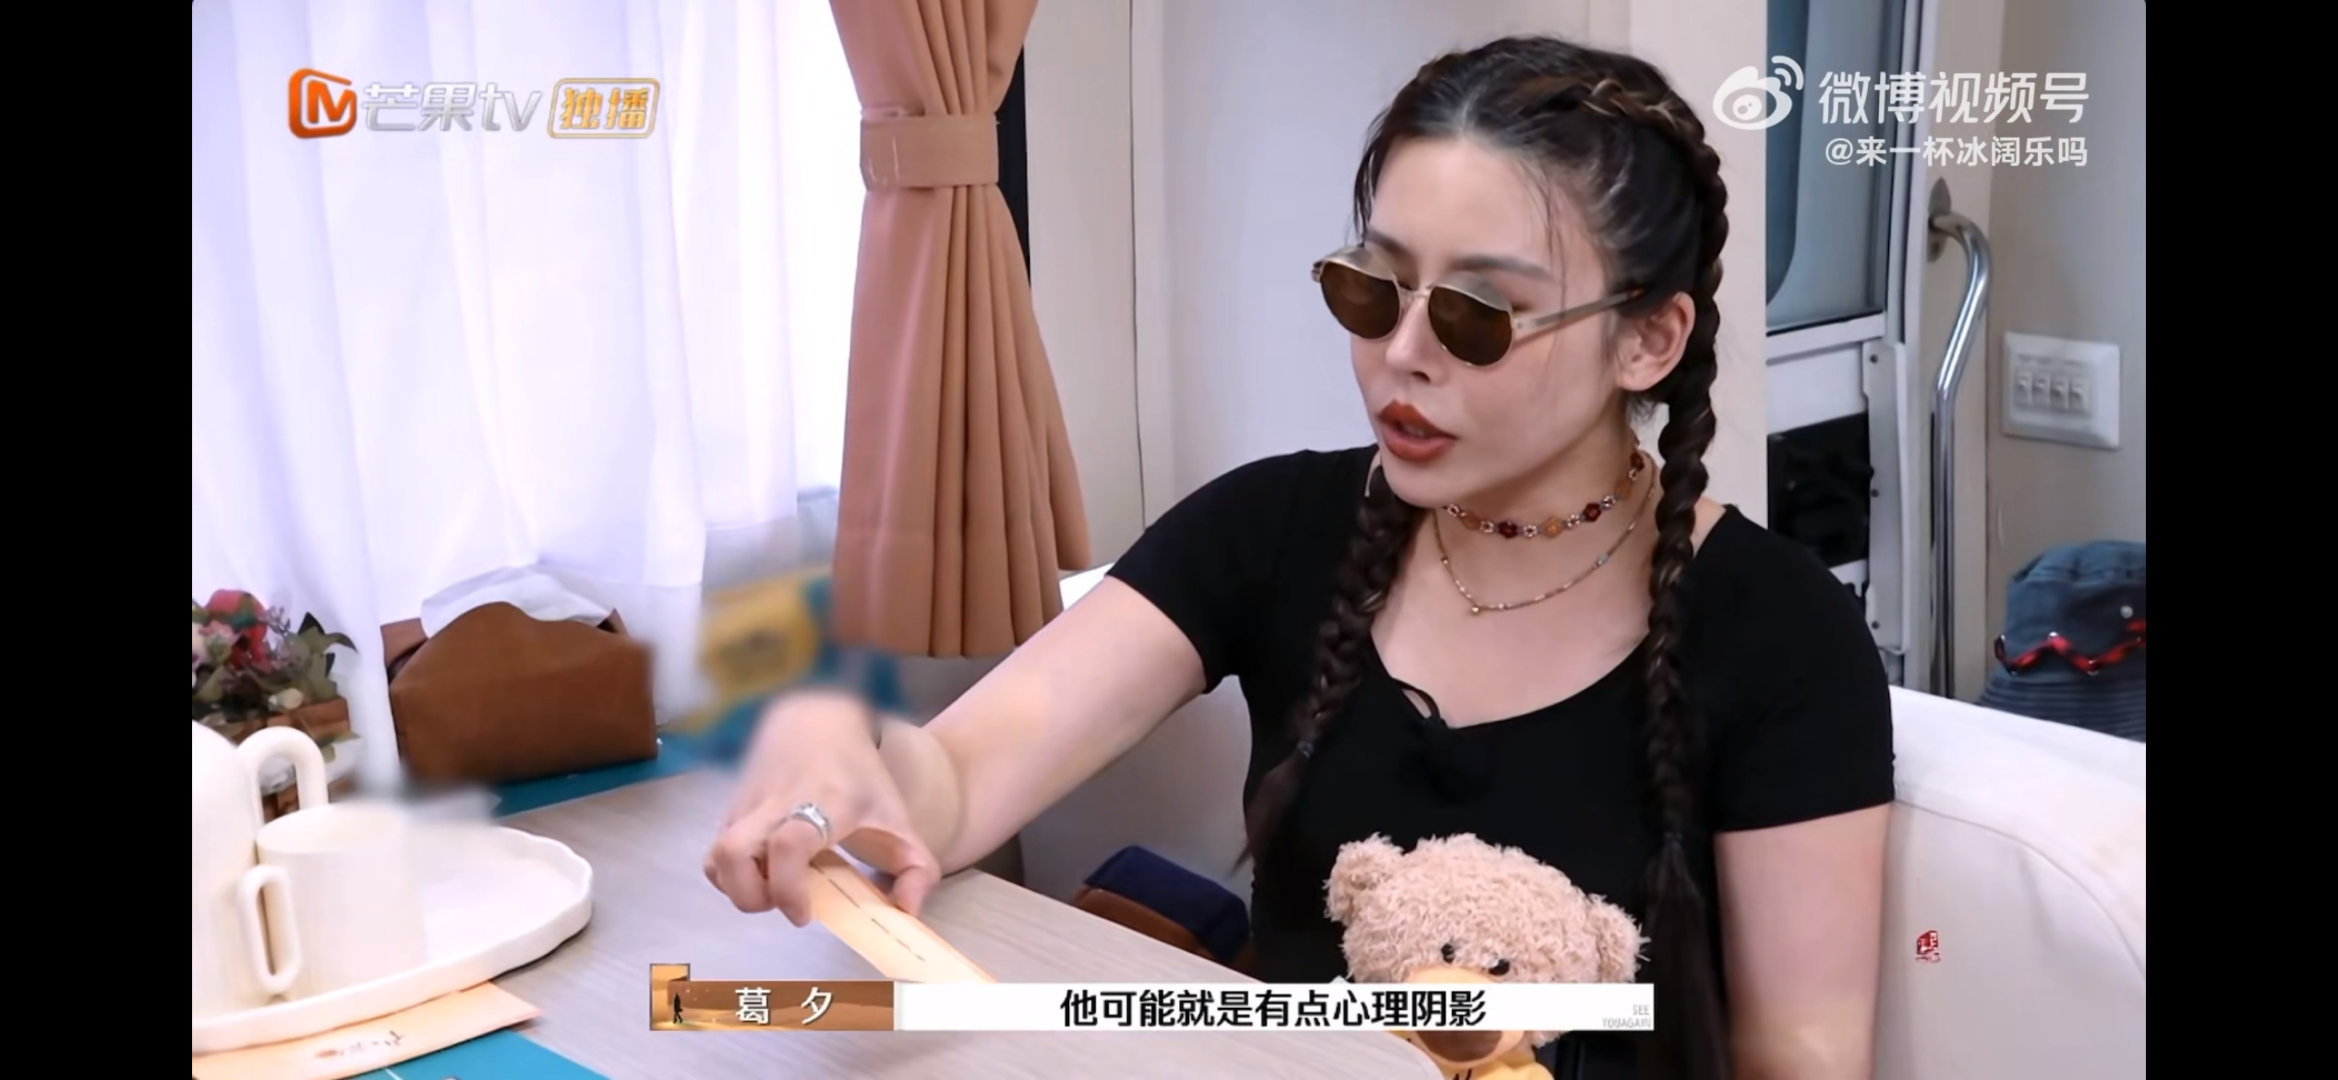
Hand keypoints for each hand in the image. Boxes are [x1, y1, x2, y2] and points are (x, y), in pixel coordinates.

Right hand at [702, 691, 941, 924]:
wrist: (817, 722)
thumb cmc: (860, 778)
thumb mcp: (900, 821)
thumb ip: (917, 871)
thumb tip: (907, 912)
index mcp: (824, 802)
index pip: (789, 844)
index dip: (787, 887)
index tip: (803, 913)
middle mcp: (777, 803)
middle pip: (733, 852)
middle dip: (750, 895)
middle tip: (785, 902)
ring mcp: (748, 806)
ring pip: (717, 856)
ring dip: (737, 888)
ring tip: (772, 889)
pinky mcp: (730, 812)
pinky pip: (715, 854)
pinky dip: (731, 877)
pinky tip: (763, 874)